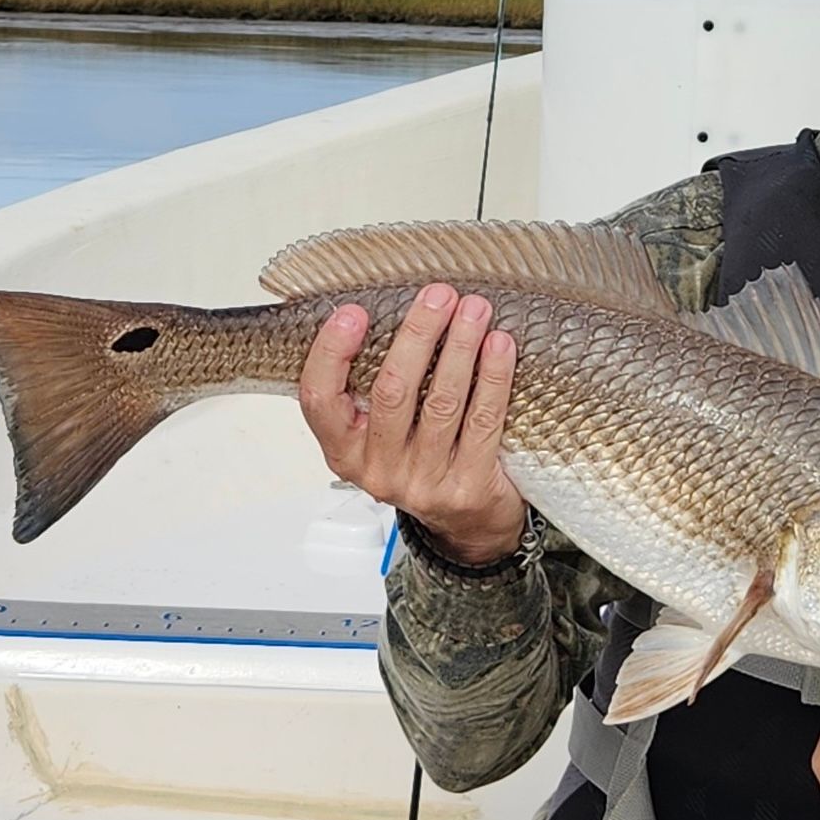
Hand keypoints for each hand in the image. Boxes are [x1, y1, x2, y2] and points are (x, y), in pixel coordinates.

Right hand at [297, 282, 527, 565]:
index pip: (320, 400)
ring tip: (475, 309)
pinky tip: (500, 346)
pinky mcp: (468, 485)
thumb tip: (385, 312)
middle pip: (392, 392)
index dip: (332, 354)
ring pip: (441, 402)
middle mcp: (379, 470)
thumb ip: (372, 387)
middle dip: (417, 335)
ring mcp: (424, 481)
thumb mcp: (381, 434)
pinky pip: (482, 420)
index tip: (353, 312)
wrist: (469, 523)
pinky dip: (493, 378)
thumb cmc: (423, 460)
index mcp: (345, 452)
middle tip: (439, 295)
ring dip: (459, 347)